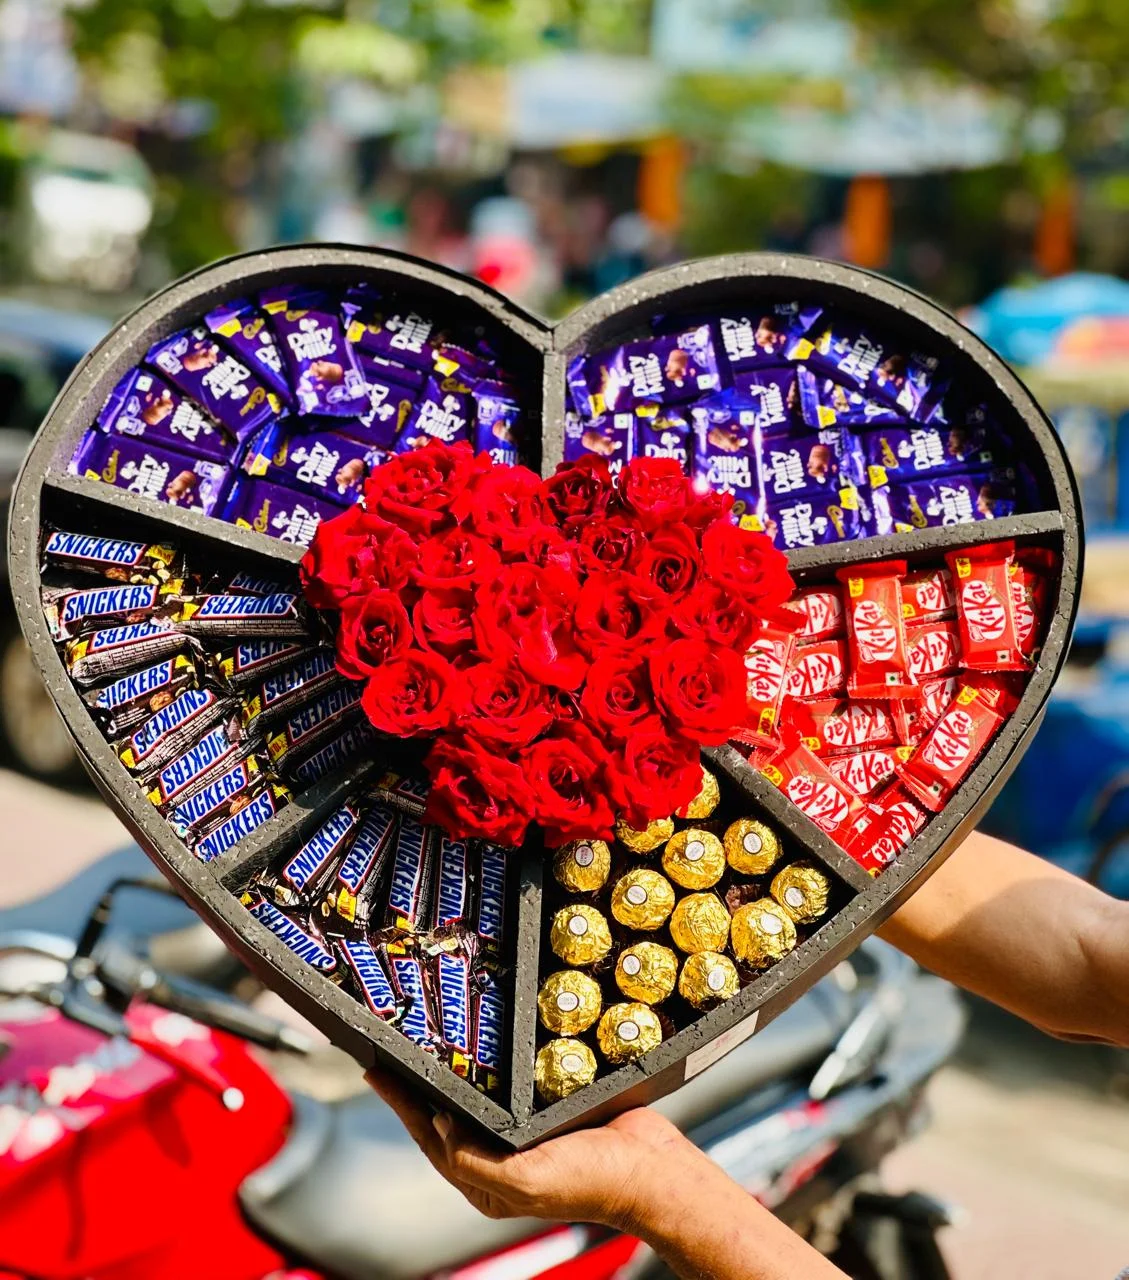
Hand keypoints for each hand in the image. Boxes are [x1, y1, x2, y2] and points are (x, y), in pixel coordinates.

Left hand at [366, 1068, 690, 1227]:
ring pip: (479, 1095)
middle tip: (397, 1045)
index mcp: (488, 1181)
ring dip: (456, 1068)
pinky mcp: (550, 1107)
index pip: (432, 1136)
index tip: (377, 1071)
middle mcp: (502, 1156)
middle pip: (449, 1113)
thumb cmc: (596, 1182)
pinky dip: (494, 1062)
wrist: (653, 1169)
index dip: (403, 1104)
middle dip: (421, 1084)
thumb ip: (478, 1160)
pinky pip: (512, 1081)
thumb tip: (441, 1125)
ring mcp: (526, 1131)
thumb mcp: (528, 1180)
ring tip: (434, 1035)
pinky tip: (489, 1040)